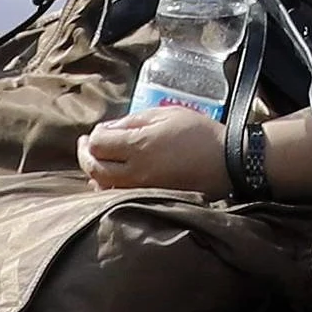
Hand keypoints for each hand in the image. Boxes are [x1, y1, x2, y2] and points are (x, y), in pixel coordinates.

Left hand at [75, 106, 229, 195]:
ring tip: (96, 160)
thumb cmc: (198, 132)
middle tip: (85, 145)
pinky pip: (117, 194)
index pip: (98, 143)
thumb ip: (133, 120)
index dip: (94, 135)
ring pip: (102, 185)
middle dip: (85, 154)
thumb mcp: (166, 114)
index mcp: (138, 144)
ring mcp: (141, 187)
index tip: (99, 131)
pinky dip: (107, 186)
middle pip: (94, 166)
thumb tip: (107, 129)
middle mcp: (135, 170)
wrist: (225, 161)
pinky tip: (110, 177)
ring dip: (94, 172)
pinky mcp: (148, 198)